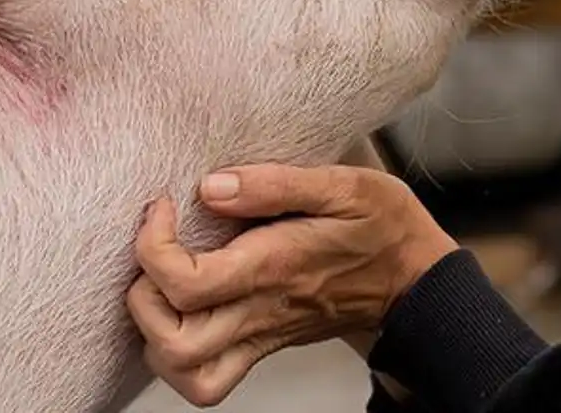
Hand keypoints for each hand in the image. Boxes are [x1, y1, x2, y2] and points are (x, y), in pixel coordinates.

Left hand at [126, 162, 458, 406]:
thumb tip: (211, 187)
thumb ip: (275, 183)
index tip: (164, 206)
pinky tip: (181, 309)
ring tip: (161, 282)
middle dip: (142, 296)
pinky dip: (176, 352)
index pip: (185, 282)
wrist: (418, 282)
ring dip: (154, 330)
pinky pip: (206, 377)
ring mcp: (260, 335)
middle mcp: (261, 311)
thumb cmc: (385, 228)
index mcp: (274, 269)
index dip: (153, 244)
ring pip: (184, 371)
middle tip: (154, 250)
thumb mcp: (345, 184)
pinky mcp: (263, 344)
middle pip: (173, 343)